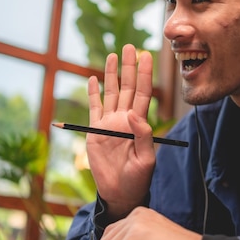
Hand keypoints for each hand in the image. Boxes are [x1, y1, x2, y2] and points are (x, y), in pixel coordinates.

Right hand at [86, 44, 155, 218]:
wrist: (119, 193)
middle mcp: (124, 119)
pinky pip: (93, 108)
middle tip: (130, 47)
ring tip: (112, 55)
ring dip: (111, 74)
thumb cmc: (137, 179)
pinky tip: (92, 80)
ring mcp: (109, 123)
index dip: (145, 75)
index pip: (143, 93)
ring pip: (110, 93)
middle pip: (127, 88)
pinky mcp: (94, 131)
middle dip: (128, 67)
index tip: (147, 56)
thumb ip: (143, 136)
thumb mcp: (146, 159)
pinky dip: (93, 94)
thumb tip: (133, 114)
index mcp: (139, 124)